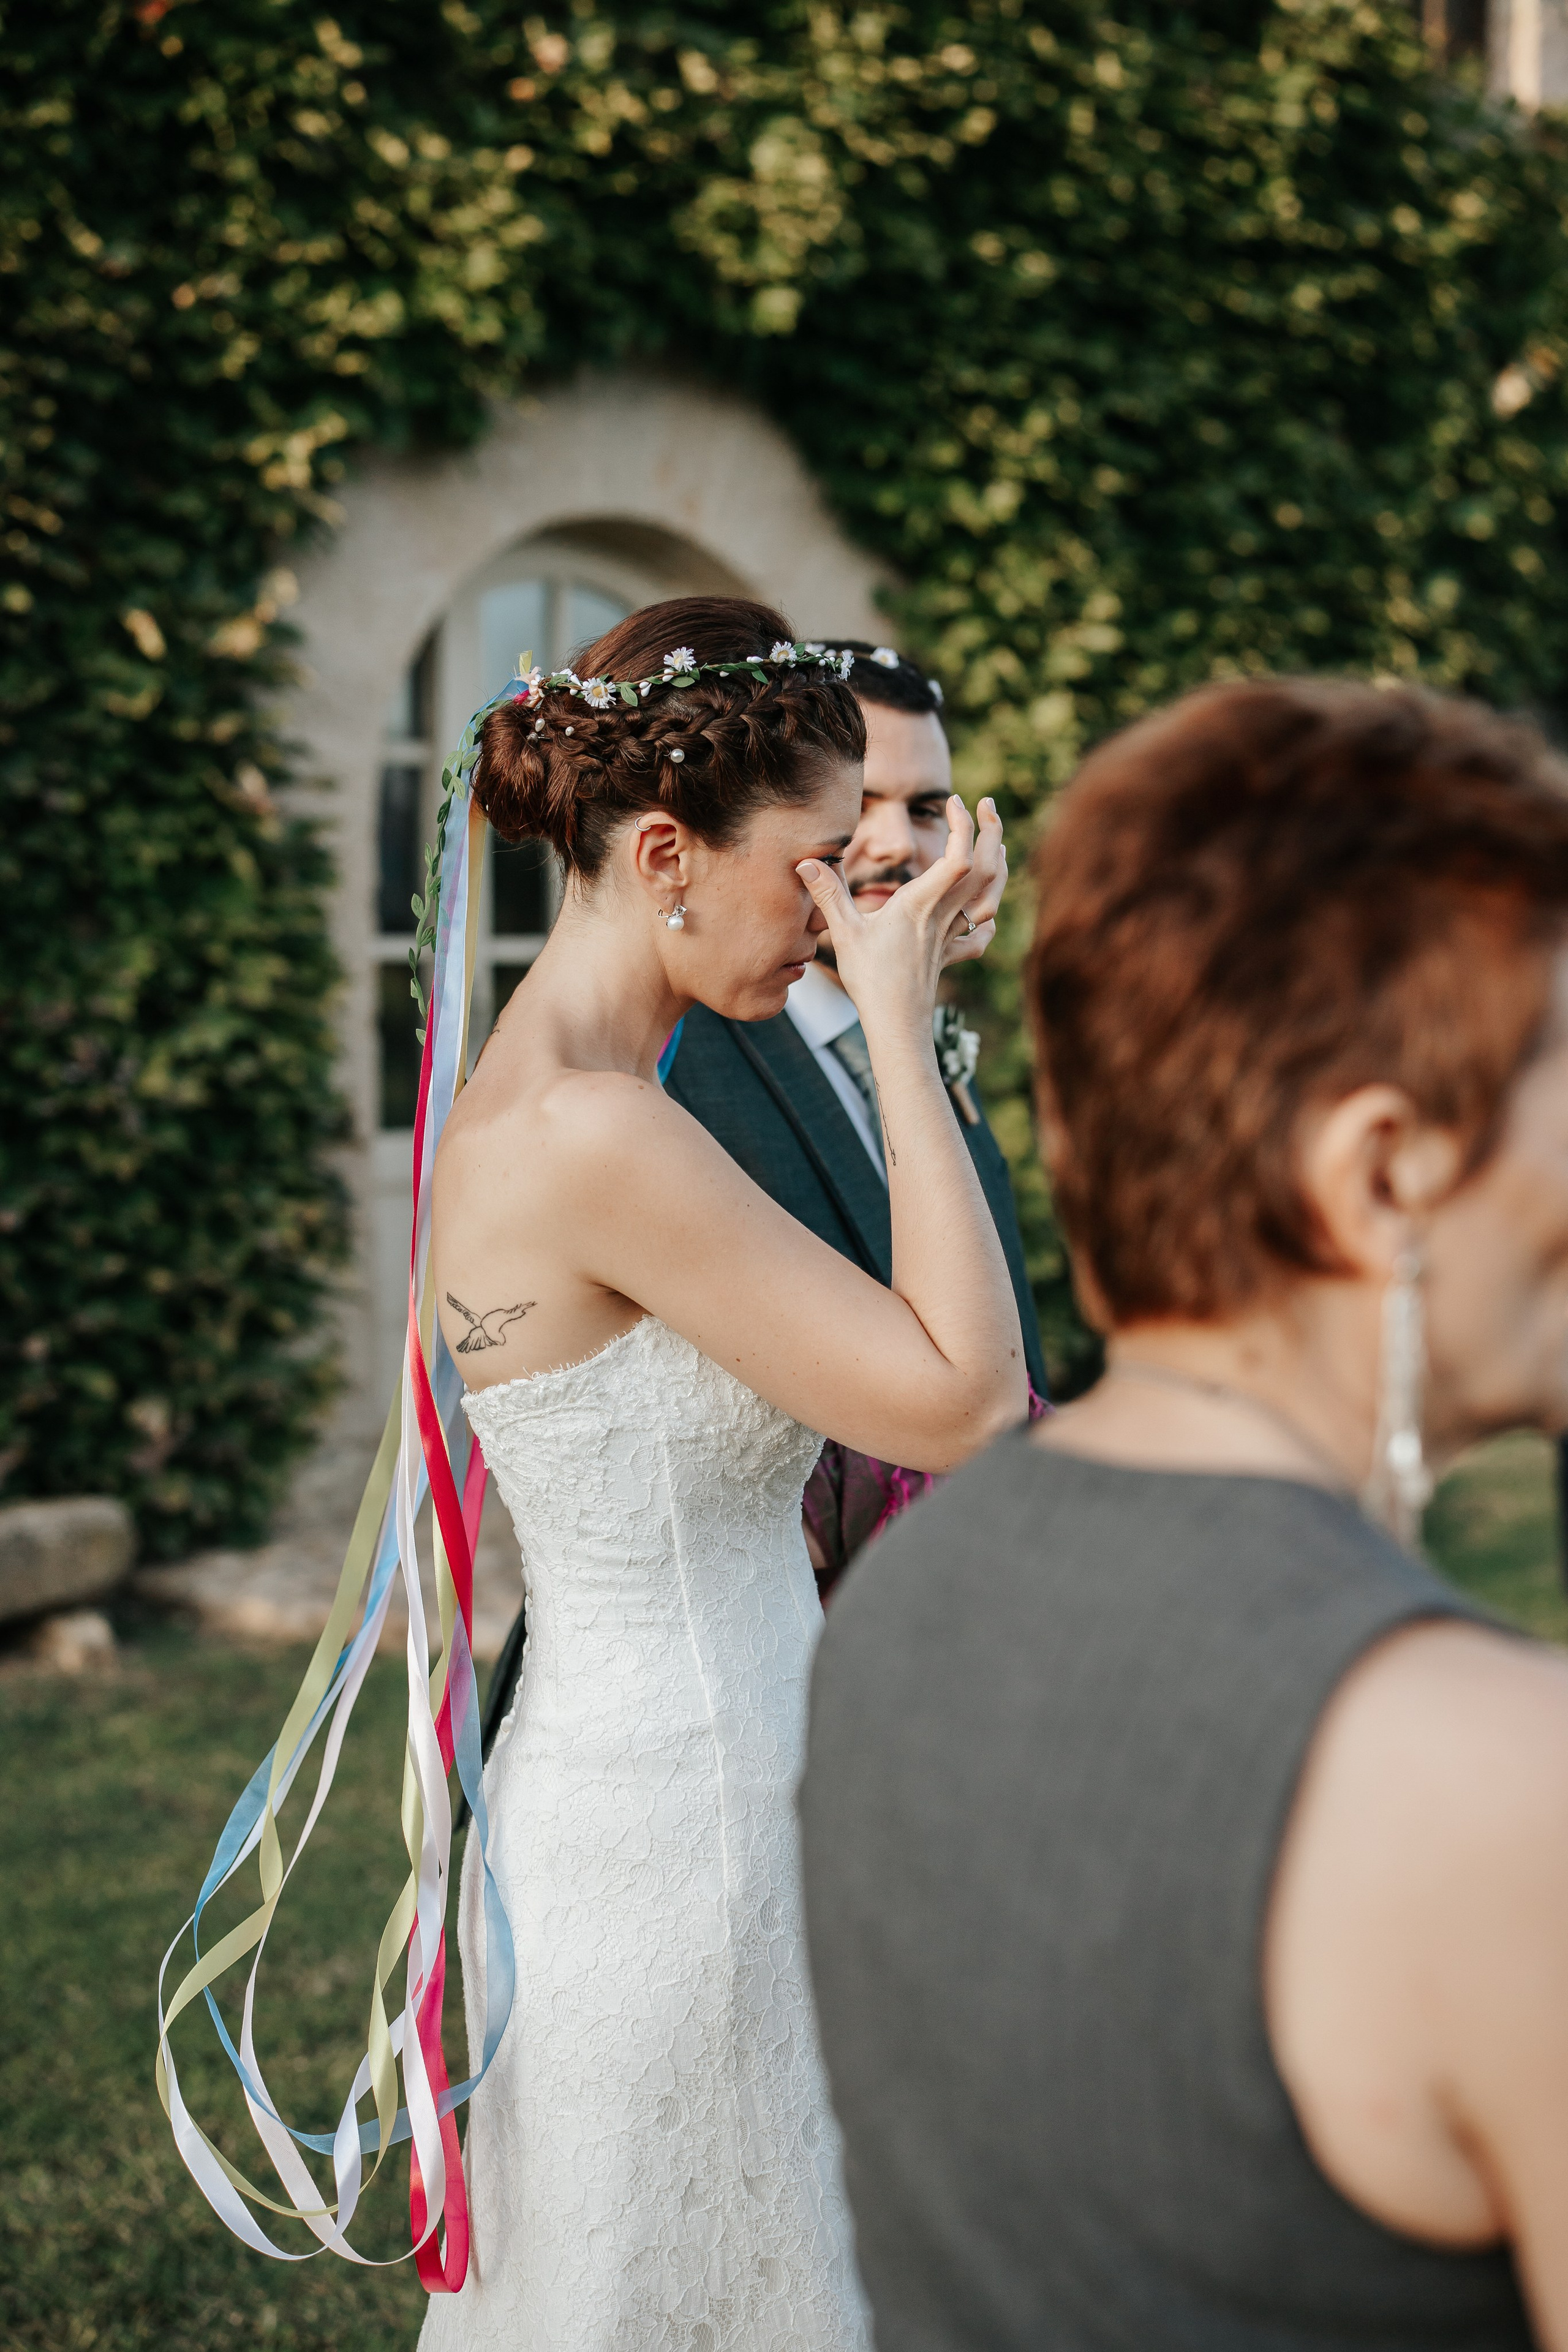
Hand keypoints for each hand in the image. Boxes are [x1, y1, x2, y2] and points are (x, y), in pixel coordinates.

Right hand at [796, 796, 1004, 1035]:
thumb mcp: (844, 933)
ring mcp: (951, 936)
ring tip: (994, 842)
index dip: (962, 825)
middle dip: (992, 831)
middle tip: (985, 804)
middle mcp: (944, 915)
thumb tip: (804, 860)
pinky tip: (985, 911)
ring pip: (991, 895)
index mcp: (921, 903)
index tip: (954, 800)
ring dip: (999, 864)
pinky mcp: (950, 956)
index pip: (959, 857)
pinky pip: (980, 934)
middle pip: (987, 868)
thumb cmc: (870, 980)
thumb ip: (828, 893)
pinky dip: (989, 917)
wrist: (896, 1024)